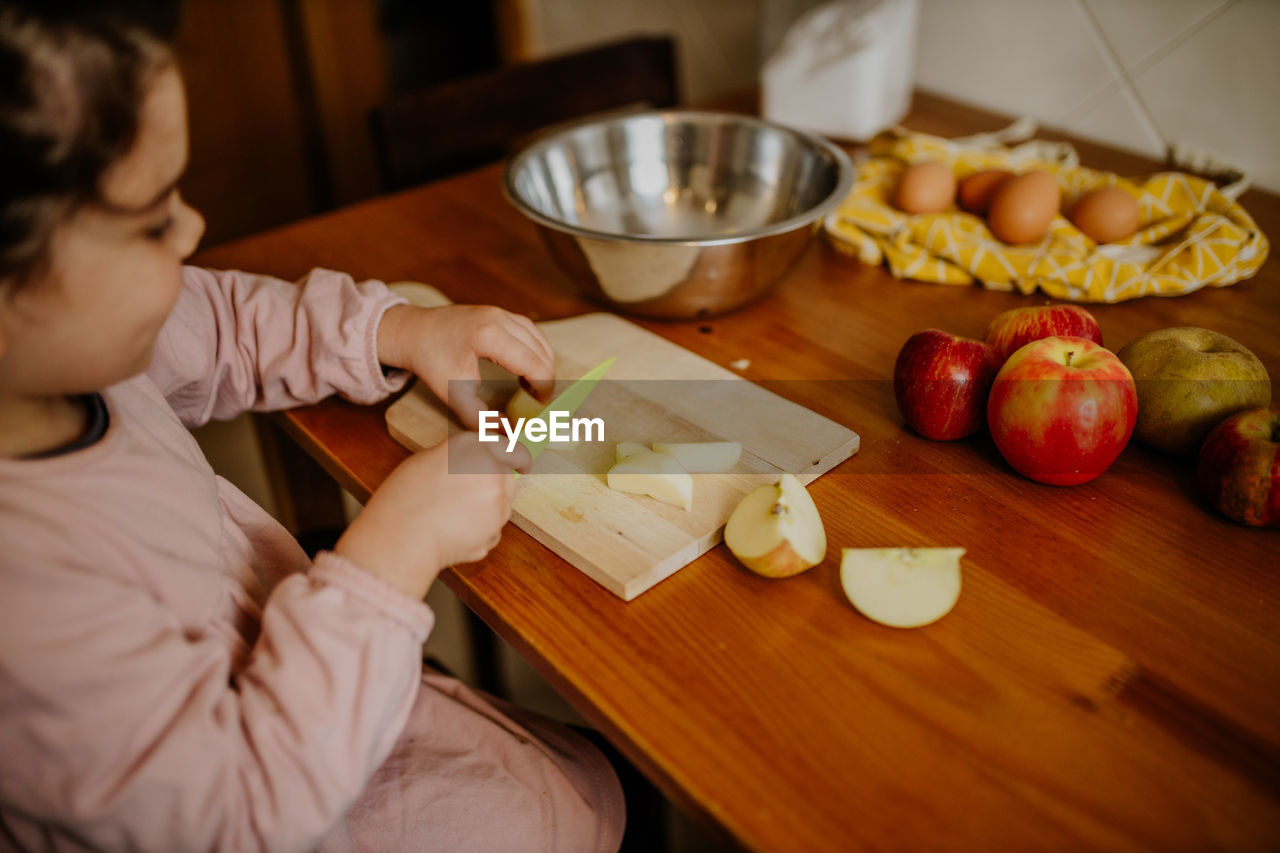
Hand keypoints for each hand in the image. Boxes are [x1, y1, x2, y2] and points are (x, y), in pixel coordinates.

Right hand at [333, 432, 530, 599]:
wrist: (399, 536)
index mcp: (472, 445)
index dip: (516, 459)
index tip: (522, 465)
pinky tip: (454, 534)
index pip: (510, 449)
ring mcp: (497, 499)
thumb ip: (458, 457)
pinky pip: (493, 531)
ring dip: (486, 512)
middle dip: (493, 489)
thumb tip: (473, 463)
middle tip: (463, 501)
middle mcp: (491, 468)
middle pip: (506, 479)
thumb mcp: (427, 460)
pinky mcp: (496, 528)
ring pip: (502, 506)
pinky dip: (480, 534)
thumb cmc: (402, 499)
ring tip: (452, 518)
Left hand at [377, 303, 554, 429]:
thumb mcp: (453, 395)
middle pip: (542, 351)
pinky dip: (535, 350)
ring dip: (543, 363)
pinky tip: (528, 367)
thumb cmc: (430, 361)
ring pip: (539, 340)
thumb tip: (509, 434)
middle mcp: (500, 319)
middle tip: (539, 402)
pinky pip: (530, 331)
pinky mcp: (499, 312)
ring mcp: (501, 312)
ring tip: (534, 387)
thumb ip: (481, 419)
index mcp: (490, 336)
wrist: (413, 332)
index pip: (534, 363)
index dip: (544, 387)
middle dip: (546, 378)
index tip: (542, 406)